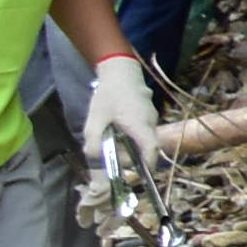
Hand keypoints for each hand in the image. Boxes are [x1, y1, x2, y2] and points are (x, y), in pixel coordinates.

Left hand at [81, 54, 156, 187]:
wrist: (121, 70)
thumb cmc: (108, 95)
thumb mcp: (94, 120)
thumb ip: (94, 143)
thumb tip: (97, 160)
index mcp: (140, 126)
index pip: (151, 151)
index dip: (148, 167)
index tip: (140, 177)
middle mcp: (150, 123)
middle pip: (146, 147)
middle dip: (129, 155)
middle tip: (110, 152)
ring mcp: (152, 117)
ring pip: (143, 138)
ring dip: (129, 143)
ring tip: (110, 135)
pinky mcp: (148, 112)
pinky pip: (142, 129)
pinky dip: (131, 134)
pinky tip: (116, 125)